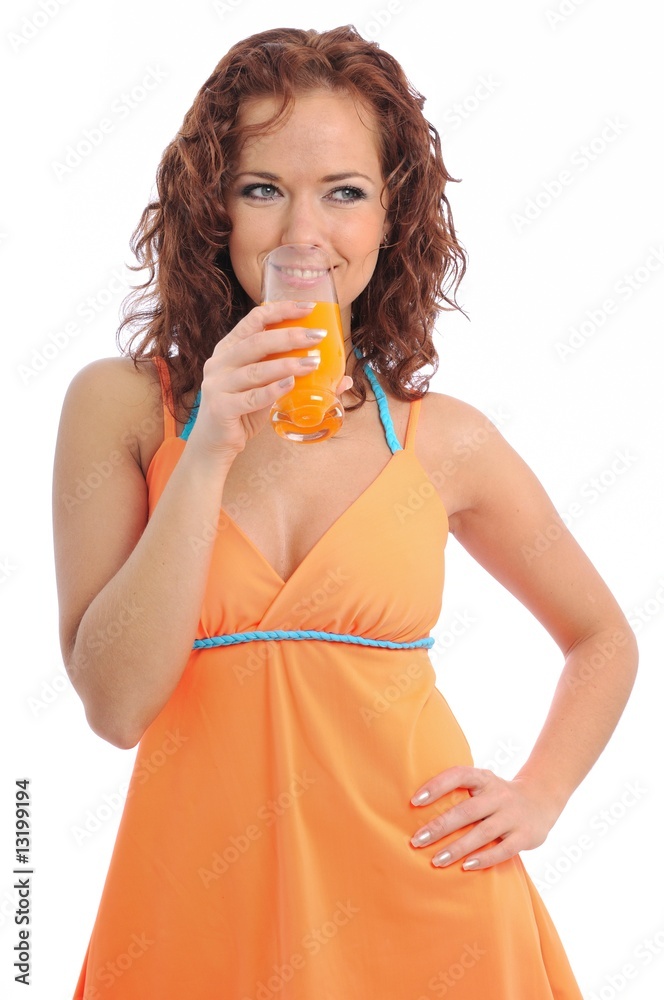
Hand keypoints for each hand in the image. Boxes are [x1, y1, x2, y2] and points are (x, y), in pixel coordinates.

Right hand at [186, 300, 343, 461]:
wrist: (215, 444)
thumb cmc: (242, 412)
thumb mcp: (267, 390)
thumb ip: (294, 378)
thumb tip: (342, 379)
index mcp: (228, 349)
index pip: (254, 320)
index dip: (281, 310)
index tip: (309, 308)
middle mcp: (219, 363)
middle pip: (257, 342)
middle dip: (290, 336)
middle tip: (317, 336)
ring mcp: (217, 385)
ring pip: (256, 370)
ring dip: (288, 364)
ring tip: (313, 363)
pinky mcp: (221, 408)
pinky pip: (252, 397)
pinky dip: (273, 390)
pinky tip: (291, 384)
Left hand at [409, 766, 562, 870]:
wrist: (541, 799)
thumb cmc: (497, 795)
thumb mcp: (482, 784)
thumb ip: (459, 792)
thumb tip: (416, 807)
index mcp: (484, 778)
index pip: (458, 775)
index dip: (436, 786)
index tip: (414, 801)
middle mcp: (499, 795)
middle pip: (466, 811)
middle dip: (440, 827)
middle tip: (416, 841)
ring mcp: (513, 816)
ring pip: (483, 832)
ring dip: (458, 848)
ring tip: (436, 860)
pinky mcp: (525, 836)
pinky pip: (503, 850)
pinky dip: (484, 859)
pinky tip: (466, 866)